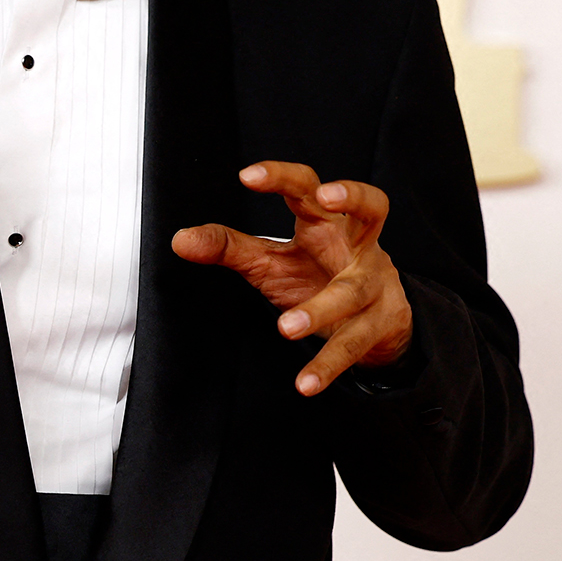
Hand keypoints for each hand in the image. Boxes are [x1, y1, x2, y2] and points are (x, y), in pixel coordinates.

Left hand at [171, 161, 412, 396]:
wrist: (375, 321)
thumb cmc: (317, 275)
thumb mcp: (270, 260)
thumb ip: (229, 247)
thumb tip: (180, 239)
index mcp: (325, 223)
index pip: (307, 188)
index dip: (281, 177)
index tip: (247, 176)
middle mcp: (357, 245)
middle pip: (369, 208)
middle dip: (352, 196)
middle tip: (324, 196)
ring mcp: (375, 283)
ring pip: (353, 290)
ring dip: (320, 308)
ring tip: (285, 328)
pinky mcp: (381, 323)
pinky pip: (355, 344)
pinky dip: (328, 365)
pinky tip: (305, 384)